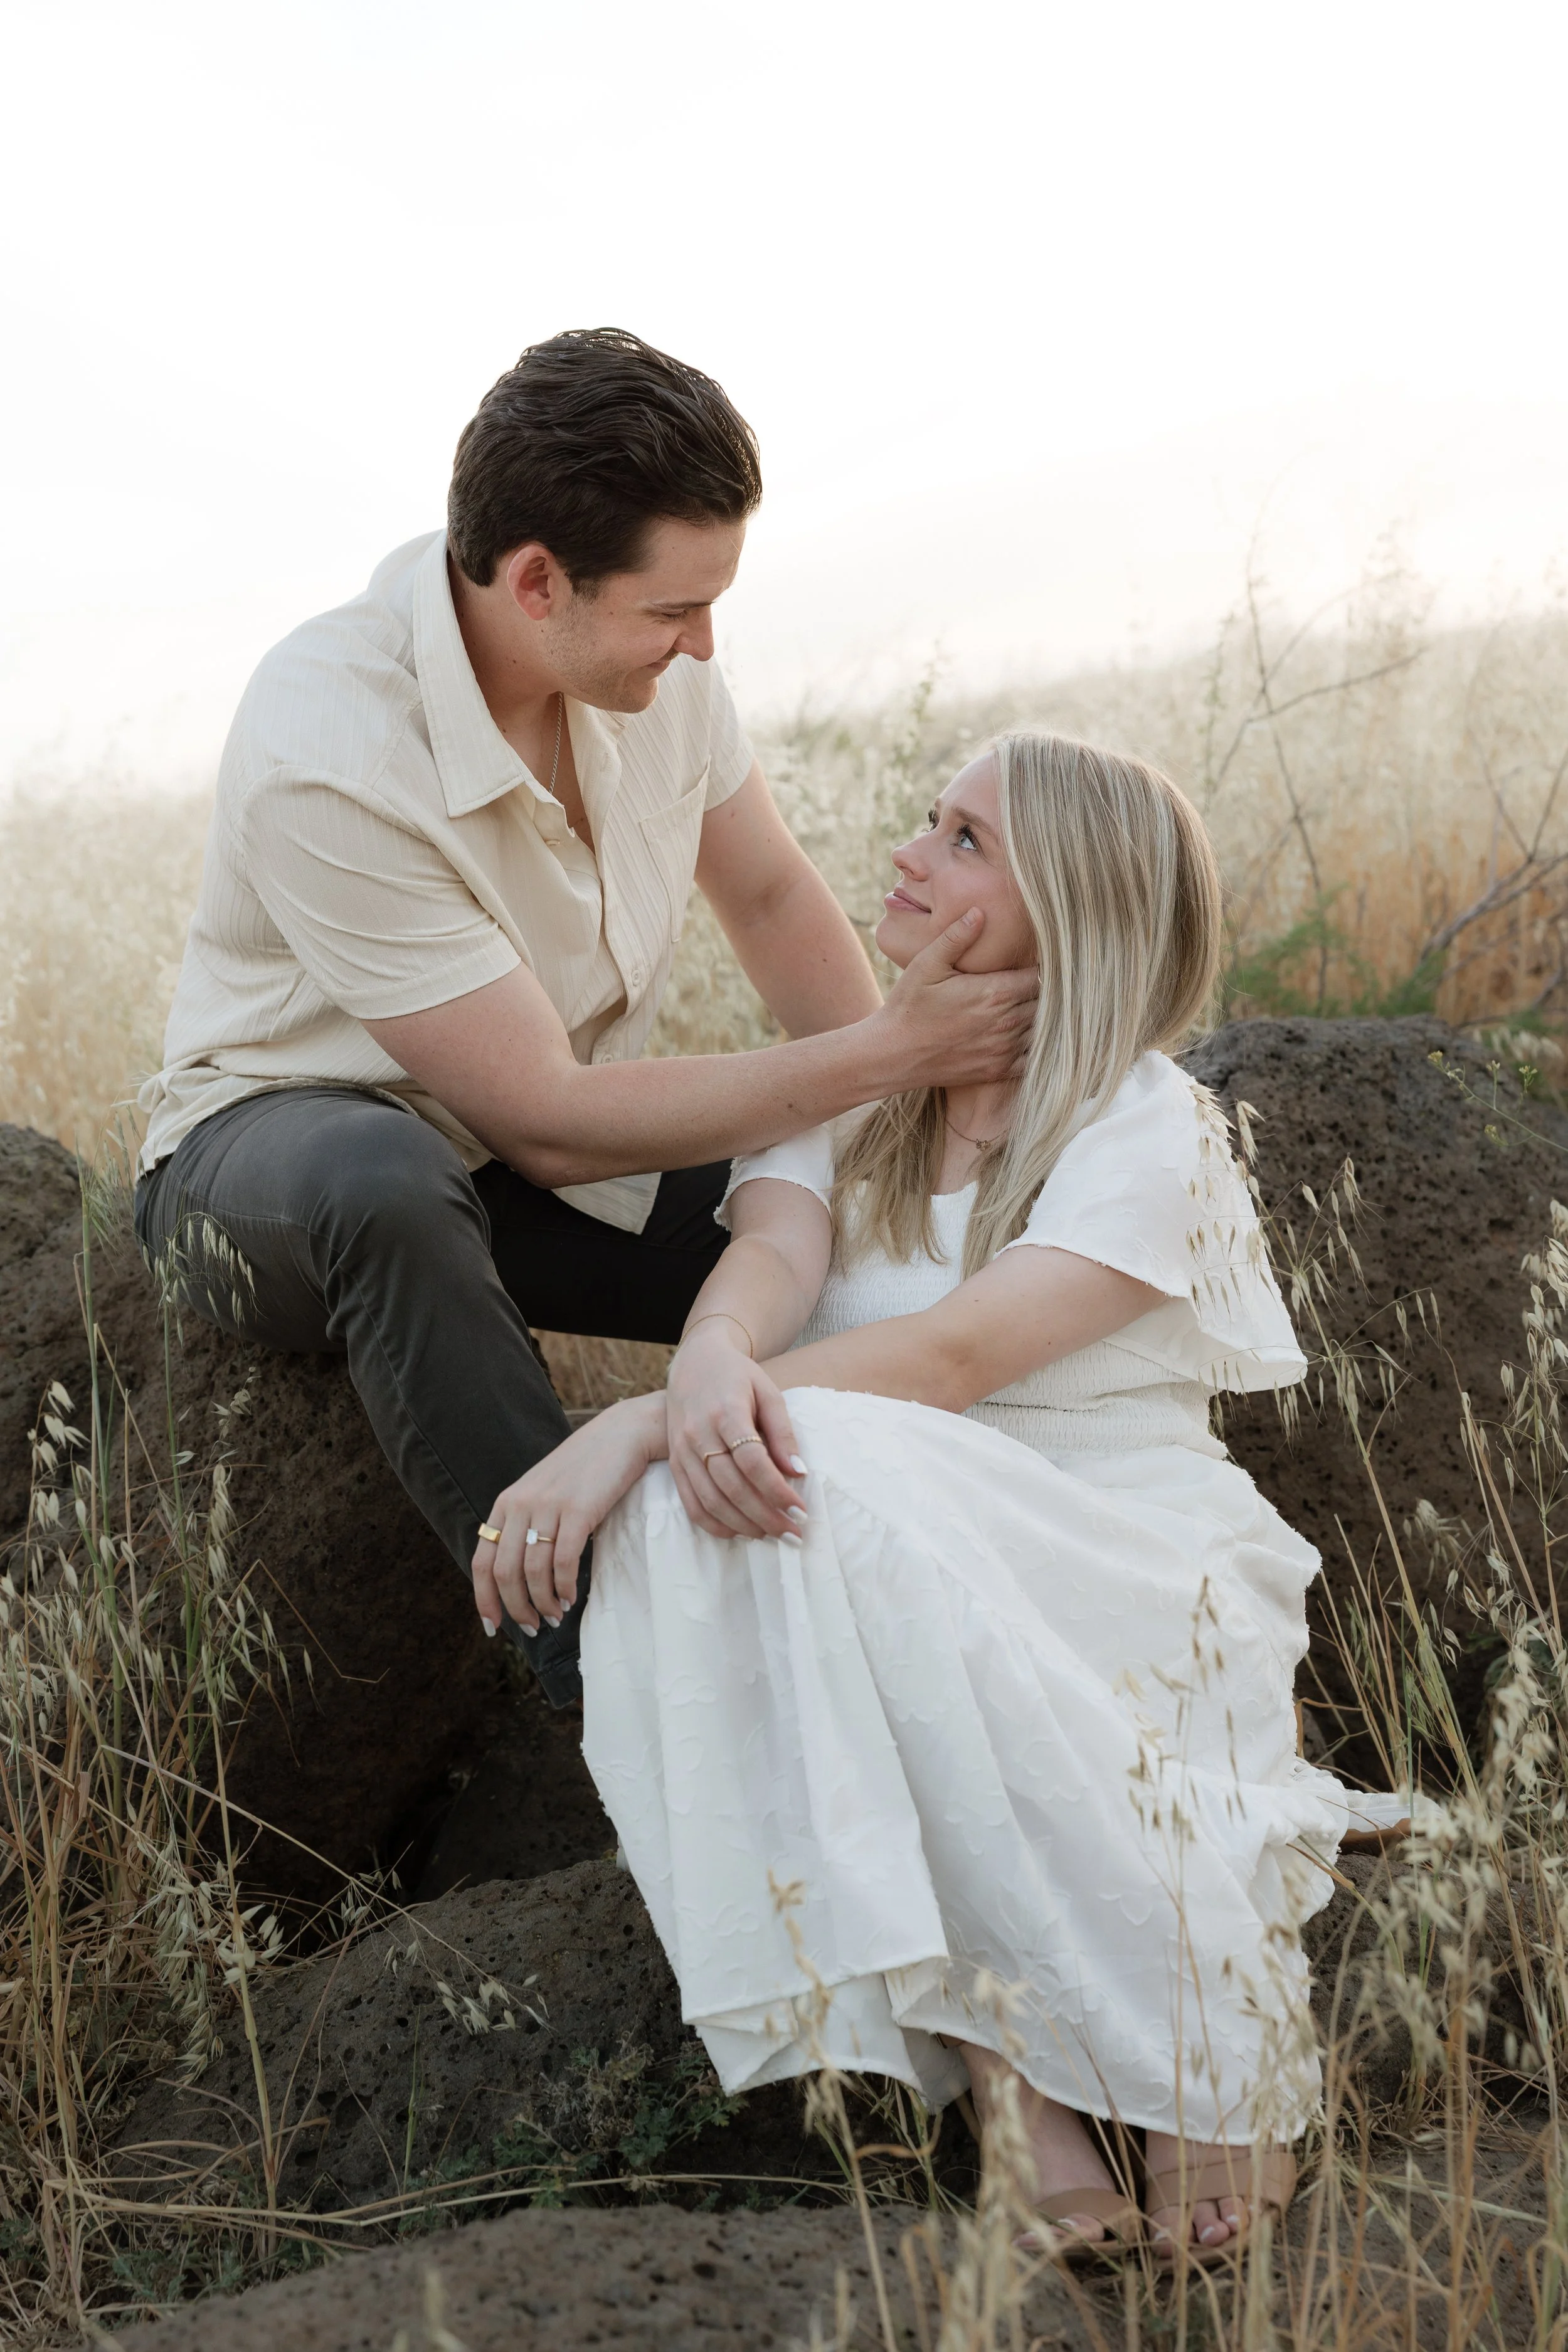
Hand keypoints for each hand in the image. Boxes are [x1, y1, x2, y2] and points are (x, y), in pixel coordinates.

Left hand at [472, 1393, 664, 1636]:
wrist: (621, 1435)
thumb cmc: (585, 1471)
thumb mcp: (543, 1492)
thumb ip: (527, 1524)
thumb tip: (520, 1576)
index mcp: (507, 1503)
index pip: (482, 1560)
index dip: (484, 1598)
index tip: (494, 1626)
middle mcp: (521, 1504)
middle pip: (505, 1572)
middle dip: (517, 1608)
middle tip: (533, 1627)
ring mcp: (549, 1506)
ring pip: (534, 1571)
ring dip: (543, 1602)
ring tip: (556, 1616)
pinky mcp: (579, 1509)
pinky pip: (564, 1561)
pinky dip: (564, 1587)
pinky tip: (570, 1597)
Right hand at [666, 1326, 807, 1540]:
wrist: (694, 1362)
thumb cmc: (737, 1377)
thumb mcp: (768, 1392)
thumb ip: (783, 1433)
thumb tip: (798, 1473)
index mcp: (726, 1411)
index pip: (752, 1461)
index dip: (777, 1490)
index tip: (801, 1509)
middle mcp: (699, 1433)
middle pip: (732, 1486)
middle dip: (766, 1516)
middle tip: (794, 1533)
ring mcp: (682, 1450)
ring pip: (711, 1500)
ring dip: (744, 1525)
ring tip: (772, 1534)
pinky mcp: (674, 1462)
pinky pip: (690, 1503)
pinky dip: (714, 1524)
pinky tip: (739, 1532)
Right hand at [876, 908, 1037, 1086]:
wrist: (893, 1054)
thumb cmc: (908, 1006)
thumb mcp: (927, 964)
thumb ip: (956, 937)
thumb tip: (979, 911)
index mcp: (995, 992)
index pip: (1040, 975)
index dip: (1041, 968)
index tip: (1033, 963)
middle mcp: (1006, 1022)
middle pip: (1046, 1002)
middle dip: (1042, 991)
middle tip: (1032, 983)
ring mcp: (1004, 1050)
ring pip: (1043, 1029)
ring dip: (1038, 1018)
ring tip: (1026, 1006)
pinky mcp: (997, 1070)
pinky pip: (1032, 1059)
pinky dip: (1033, 1047)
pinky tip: (1020, 1036)